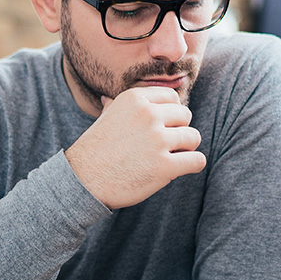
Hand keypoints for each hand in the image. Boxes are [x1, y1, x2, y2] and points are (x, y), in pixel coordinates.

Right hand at [65, 86, 205, 208]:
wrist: (82, 181)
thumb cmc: (95, 151)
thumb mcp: (104, 119)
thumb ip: (116, 107)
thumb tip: (108, 99)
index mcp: (135, 99)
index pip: (172, 98)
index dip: (170, 115)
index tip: (161, 128)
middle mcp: (148, 115)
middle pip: (186, 116)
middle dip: (179, 131)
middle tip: (165, 146)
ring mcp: (157, 140)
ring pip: (194, 137)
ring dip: (186, 149)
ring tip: (170, 158)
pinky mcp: (164, 166)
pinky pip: (197, 160)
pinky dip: (193, 165)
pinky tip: (180, 169)